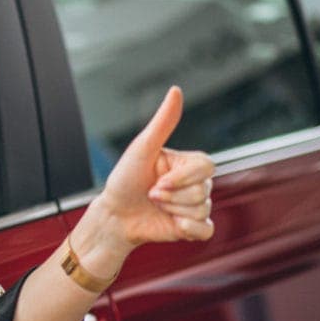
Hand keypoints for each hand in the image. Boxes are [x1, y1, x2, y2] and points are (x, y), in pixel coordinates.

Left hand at [98, 86, 215, 250]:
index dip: (182, 178)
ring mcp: (195, 205)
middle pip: (202, 191)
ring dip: (172, 210)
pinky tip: (173, 225)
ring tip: (155, 205)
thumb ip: (162, 123)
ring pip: (201, 210)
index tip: (157, 182)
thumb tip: (176, 90)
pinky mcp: (193, 227)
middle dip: (171, 196)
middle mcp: (195, 183)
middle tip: (150, 194)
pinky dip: (190, 230)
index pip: (206, 167)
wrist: (114, 215)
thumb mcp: (141, 149)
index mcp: (186, 163)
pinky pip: (206, 230)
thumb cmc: (125, 179)